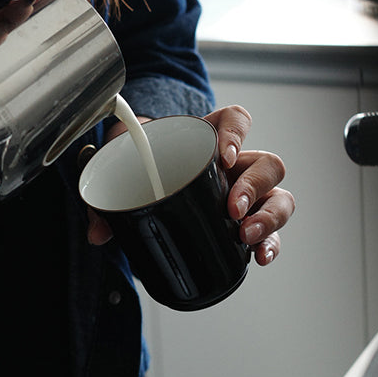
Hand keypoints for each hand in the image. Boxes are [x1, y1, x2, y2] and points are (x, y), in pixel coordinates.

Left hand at [87, 105, 294, 264]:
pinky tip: (260, 256)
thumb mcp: (121, 169)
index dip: (236, 133)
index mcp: (208, 138)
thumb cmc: (141, 166)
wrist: (145, 182)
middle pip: (268, 164)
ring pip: (278, 197)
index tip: (223, 155)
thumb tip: (98, 231)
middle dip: (254, 187)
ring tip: (246, 235)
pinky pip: (270, 232)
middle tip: (232, 208)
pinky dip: (270, 244)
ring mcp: (245, 194)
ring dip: (269, 217)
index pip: (236, 119)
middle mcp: (236, 165)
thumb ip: (106, 197)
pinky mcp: (245, 223)